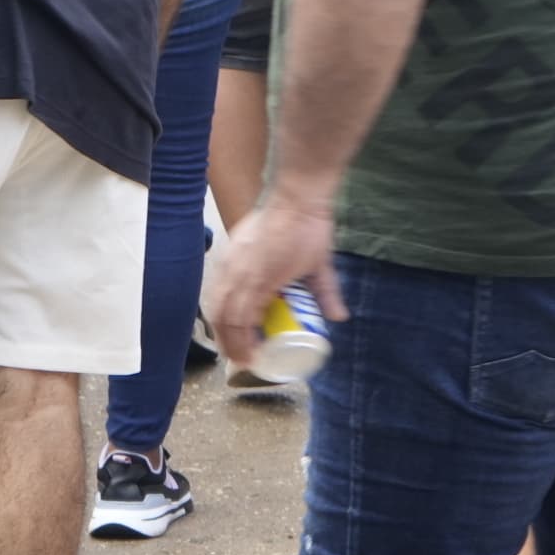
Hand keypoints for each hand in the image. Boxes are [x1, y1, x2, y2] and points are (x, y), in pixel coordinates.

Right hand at [208, 185, 344, 368]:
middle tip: (239, 358)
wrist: (296, 195)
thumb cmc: (308, 229)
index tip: (251, 359)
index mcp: (259, 279)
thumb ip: (327, 293)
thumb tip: (339, 317)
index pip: (240, 322)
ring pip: (215, 300)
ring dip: (220, 324)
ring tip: (230, 340)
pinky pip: (217, 284)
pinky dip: (220, 303)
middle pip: (221, 316)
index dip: (242, 344)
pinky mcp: (230, 250)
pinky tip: (228, 311)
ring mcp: (230, 259)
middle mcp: (238, 272)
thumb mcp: (320, 266)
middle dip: (227, 341)